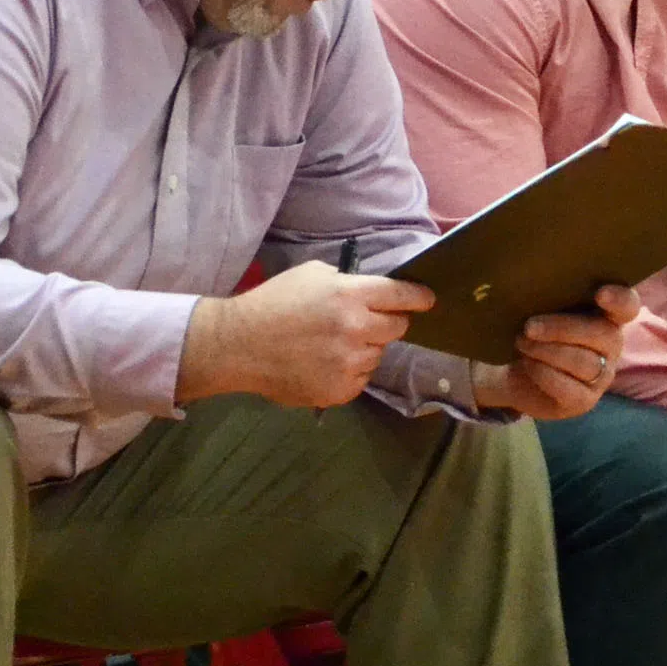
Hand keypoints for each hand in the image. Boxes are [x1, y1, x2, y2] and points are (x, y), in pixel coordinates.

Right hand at [180, 259, 435, 408]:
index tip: (427, 300)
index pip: (402, 295)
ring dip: (364, 348)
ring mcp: (350, 363)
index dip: (418, 297)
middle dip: (387, 322)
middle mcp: (356, 329)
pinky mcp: (340, 390)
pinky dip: (349, 371)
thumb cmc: (273, 303)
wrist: (239, 345)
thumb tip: (374, 294)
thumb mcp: (311, 275)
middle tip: (364, 322)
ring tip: (331, 344)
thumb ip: (348, 282)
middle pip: (398, 327)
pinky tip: (323, 363)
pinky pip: (361, 378)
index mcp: (350, 295)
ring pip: (378, 355)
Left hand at [472, 285, 640, 419]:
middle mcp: (611, 345)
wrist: (515, 372)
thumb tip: (532, 277)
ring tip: (521, 341)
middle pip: (601, 334)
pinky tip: (526, 363)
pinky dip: (543, 373)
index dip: (620, 299)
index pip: (628, 306)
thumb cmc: (534, 331)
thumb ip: (550, 294)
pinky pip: (568, 387)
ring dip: (547, 351)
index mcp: (606, 316)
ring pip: (584, 362)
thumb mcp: (541, 308)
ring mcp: (601, 375)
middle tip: (529, 325)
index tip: (600, 294)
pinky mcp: (584, 400)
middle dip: (562, 328)